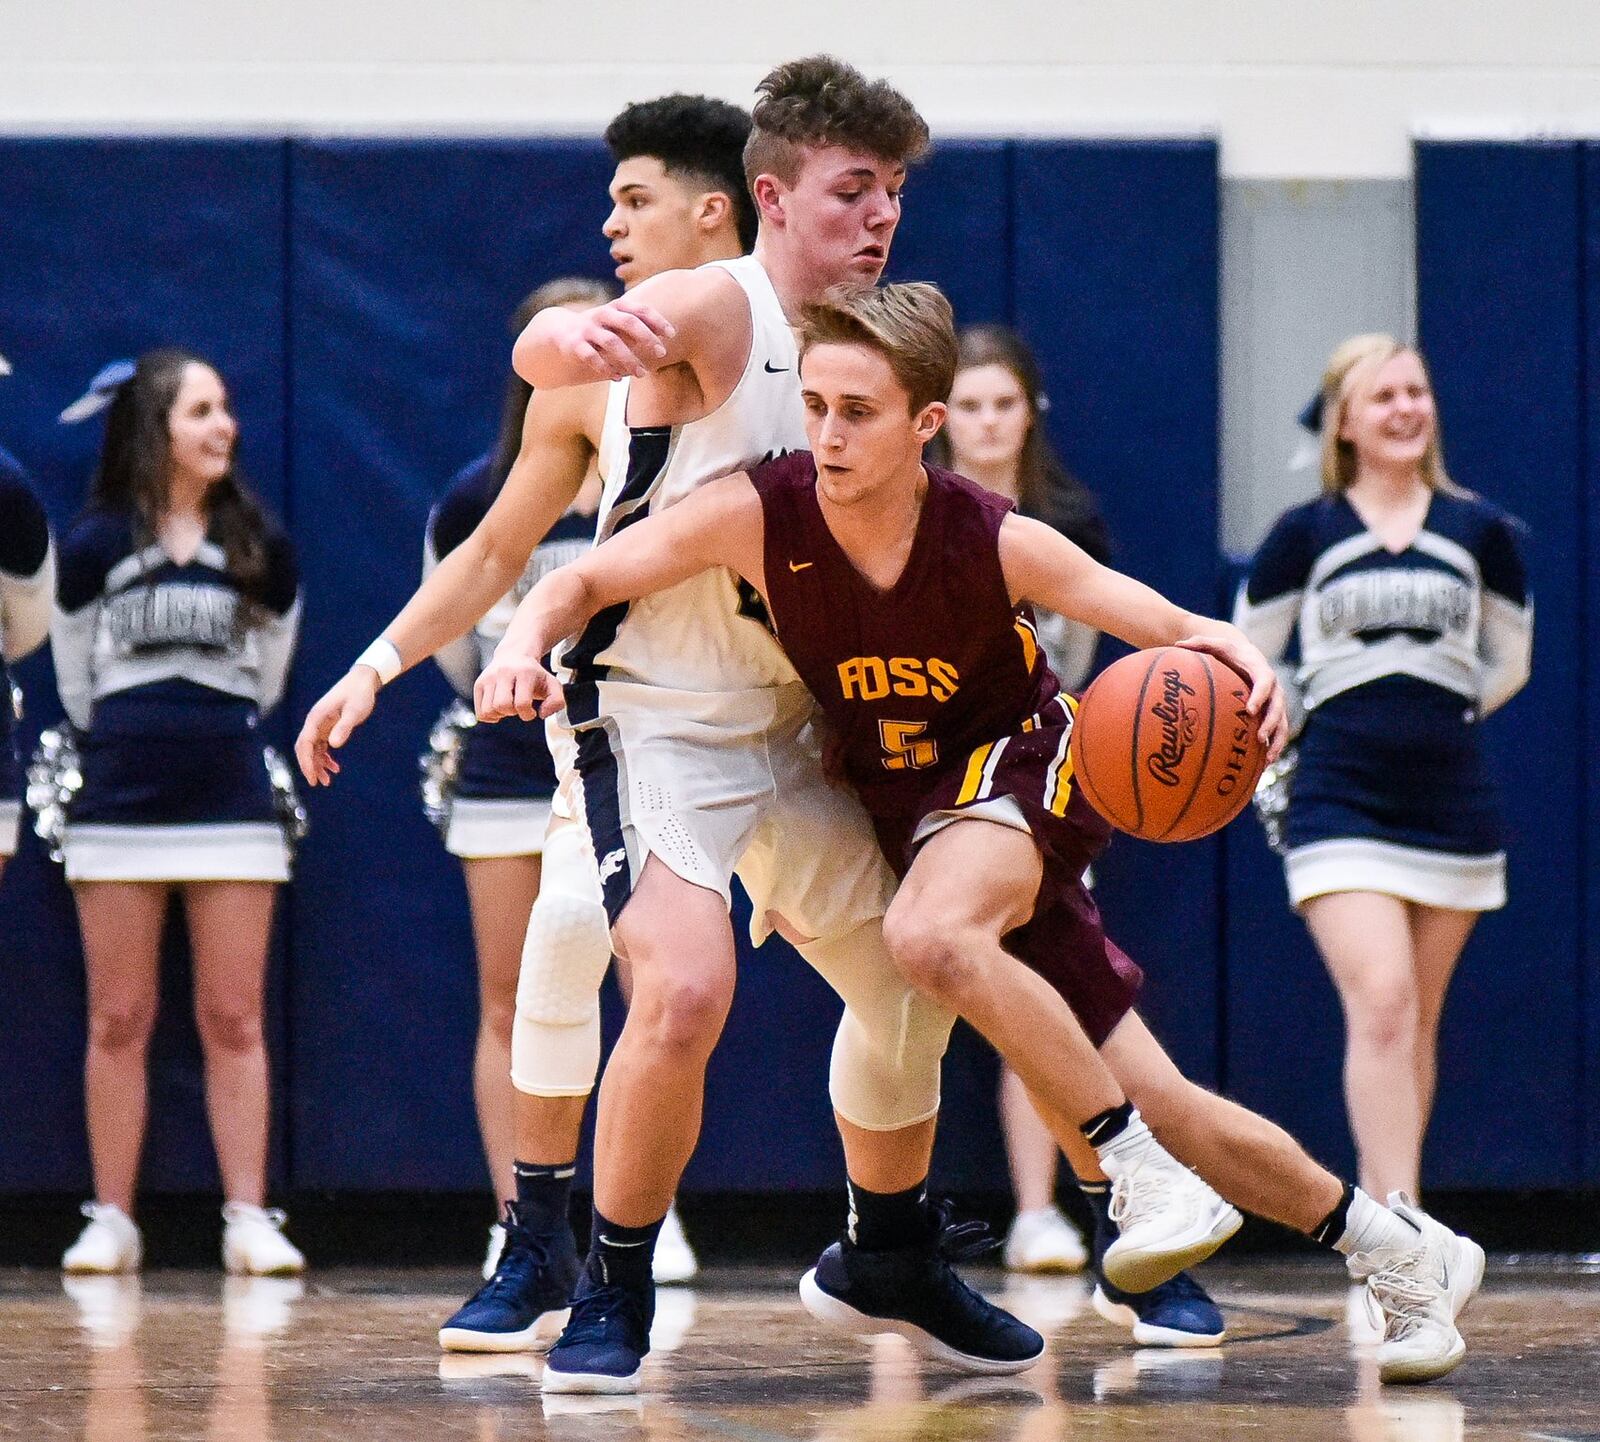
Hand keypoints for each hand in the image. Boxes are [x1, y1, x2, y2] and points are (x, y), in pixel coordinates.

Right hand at [296, 666, 380, 785]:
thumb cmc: (359, 694)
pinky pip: (321, 746)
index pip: (304, 744)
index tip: (313, 778)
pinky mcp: (328, 726)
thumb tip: (333, 745)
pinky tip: (335, 767)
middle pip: (304, 748)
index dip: (306, 762)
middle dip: (310, 766)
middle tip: (319, 783)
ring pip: (313, 749)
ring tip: (328, 780)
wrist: (363, 681)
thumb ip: (344, 727)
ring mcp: (320, 725)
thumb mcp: (354, 711)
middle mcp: (314, 722)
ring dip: (318, 764)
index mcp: (316, 718)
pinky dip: (325, 757)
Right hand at [474, 650, 565, 722]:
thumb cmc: (534, 673)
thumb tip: (543, 714)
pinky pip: (479, 711)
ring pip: (488, 710)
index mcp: (524, 672)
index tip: (531, 711)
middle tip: (518, 707)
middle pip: (501, 706)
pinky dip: (489, 715)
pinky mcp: (479, 683)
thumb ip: (556, 702)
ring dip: (500, 714)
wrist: (515, 654)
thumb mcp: (553, 685)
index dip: (527, 714)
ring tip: (508, 706)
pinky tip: (498, 708)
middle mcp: (503, 672)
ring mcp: (489, 677)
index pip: (521, 703)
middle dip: (512, 713)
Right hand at [554, 298, 675, 381]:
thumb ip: (639, 329)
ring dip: (629, 359)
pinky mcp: (575, 345)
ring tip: (641, 374)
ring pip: (612, 342)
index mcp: (615, 307)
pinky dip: (606, 369)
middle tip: (662, 353)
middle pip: (628, 322)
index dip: (657, 321)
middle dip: (647, 337)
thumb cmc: (600, 329)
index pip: (639, 309)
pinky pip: (592, 357)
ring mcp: (588, 329)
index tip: (671, 334)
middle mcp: (602, 315)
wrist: (560, 331)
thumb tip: (667, 337)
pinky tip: (618, 378)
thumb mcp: (618, 324)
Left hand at [1174, 632, 1288, 761]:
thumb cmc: (1227, 651)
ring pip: (1283, 723)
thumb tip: (1178, 644)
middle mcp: (1273, 687)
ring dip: (1277, 741)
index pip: (1265, 682)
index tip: (1250, 710)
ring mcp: (1275, 701)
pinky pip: (1278, 731)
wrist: (1245, 655)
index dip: (1260, 696)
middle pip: (1278, 706)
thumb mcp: (1214, 643)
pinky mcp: (1273, 713)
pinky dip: (1274, 747)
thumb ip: (1199, 642)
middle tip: (1259, 738)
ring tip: (1268, 759)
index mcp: (1260, 669)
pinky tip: (1264, 765)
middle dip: (1271, 723)